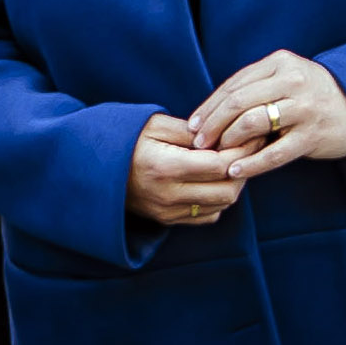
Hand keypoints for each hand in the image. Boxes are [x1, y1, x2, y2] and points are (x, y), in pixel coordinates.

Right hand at [126, 113, 250, 225]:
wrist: (94, 170)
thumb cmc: (125, 139)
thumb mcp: (155, 124)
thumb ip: (191, 130)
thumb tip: (224, 133)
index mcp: (166, 166)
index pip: (220, 165)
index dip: (241, 151)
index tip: (252, 136)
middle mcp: (168, 195)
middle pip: (227, 190)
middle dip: (244, 168)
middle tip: (249, 148)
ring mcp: (168, 212)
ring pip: (221, 205)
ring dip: (233, 184)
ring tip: (234, 162)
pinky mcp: (167, 220)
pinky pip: (207, 216)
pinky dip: (219, 199)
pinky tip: (216, 180)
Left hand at [188, 50, 345, 181]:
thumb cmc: (312, 94)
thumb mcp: (286, 77)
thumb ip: (255, 86)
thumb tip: (210, 110)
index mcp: (280, 62)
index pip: (234, 84)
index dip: (209, 106)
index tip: (192, 124)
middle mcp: (292, 81)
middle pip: (238, 101)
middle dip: (212, 124)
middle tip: (198, 142)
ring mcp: (304, 108)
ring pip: (253, 122)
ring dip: (228, 141)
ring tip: (215, 155)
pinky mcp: (312, 136)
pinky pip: (274, 153)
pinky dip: (251, 164)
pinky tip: (235, 171)